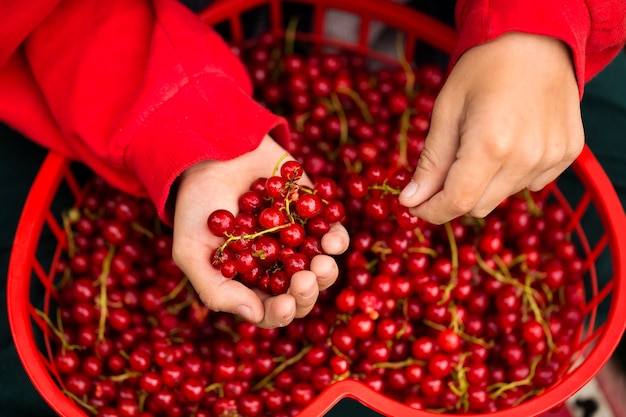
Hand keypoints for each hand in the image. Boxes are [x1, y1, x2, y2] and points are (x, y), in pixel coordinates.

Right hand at [171, 135, 349, 327]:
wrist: (212, 153)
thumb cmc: (196, 204)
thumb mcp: (191, 250)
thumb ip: (215, 289)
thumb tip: (253, 313)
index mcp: (249, 281)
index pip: (270, 310)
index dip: (281, 313)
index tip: (286, 304)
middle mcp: (277, 266)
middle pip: (301, 294)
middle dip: (307, 292)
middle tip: (305, 279)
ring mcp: (298, 242)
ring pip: (322, 269)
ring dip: (327, 272)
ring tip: (322, 262)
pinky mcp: (314, 216)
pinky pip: (333, 235)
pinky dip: (337, 240)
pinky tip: (332, 239)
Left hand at [399, 32, 584, 223]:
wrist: (537, 41)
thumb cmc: (483, 69)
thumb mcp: (446, 110)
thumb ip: (431, 161)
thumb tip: (410, 201)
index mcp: (491, 144)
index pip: (458, 202)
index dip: (432, 211)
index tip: (416, 207)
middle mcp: (527, 158)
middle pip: (479, 207)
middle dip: (454, 197)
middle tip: (443, 171)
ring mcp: (552, 158)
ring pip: (503, 197)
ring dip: (484, 185)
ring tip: (482, 144)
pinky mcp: (568, 154)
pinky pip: (530, 184)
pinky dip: (512, 175)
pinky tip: (510, 144)